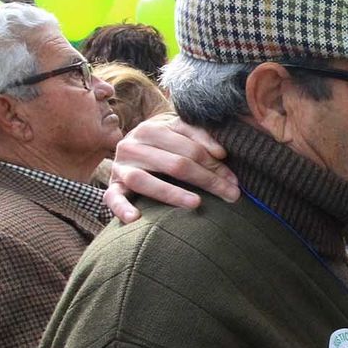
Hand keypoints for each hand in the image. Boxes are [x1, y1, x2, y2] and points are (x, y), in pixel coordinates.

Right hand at [104, 114, 238, 221]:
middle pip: (174, 165)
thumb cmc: (164, 143)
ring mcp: (120, 167)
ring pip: (145, 180)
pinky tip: (136, 218)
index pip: (190, 148)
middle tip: (231, 195)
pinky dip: (122, 208)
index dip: (215, 165)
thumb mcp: (180, 133)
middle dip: (207, 180)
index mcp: (152, 128)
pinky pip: (113, 198)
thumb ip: (200, 137)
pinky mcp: (112, 186)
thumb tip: (221, 153)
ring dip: (171, 193)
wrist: (130, 147)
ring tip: (196, 203)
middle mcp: (133, 145)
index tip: (235, 181)